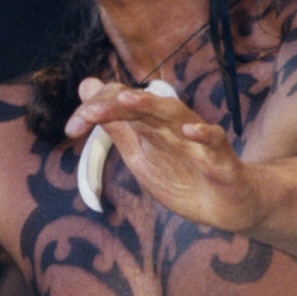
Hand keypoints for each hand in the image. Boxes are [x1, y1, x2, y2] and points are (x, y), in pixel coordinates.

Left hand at [65, 78, 261, 232]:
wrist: (226, 207)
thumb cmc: (183, 177)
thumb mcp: (140, 156)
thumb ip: (116, 126)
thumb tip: (86, 87)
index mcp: (153, 126)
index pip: (122, 103)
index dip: (95, 110)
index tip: (70, 129)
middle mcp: (174, 127)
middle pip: (144, 106)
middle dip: (115, 106)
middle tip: (88, 113)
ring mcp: (199, 141)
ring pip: (176, 116)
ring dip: (152, 107)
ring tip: (128, 101)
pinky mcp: (222, 160)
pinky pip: (216, 142)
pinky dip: (204, 135)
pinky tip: (190, 131)